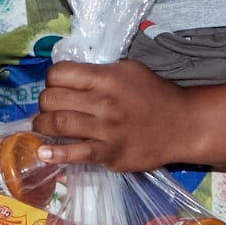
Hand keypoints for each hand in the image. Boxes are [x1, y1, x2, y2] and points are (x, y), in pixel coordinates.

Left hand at [32, 59, 193, 171]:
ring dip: (42, 126)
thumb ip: (98, 71)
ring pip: (57, 124)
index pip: (58, 74)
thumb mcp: (128, 70)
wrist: (183, 125)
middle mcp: (103, 102)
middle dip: (44, 103)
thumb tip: (68, 77)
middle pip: (51, 99)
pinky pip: (75, 154)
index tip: (57, 87)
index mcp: (105, 77)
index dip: (52, 80)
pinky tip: (44, 154)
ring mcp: (105, 129)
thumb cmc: (154, 94)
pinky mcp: (109, 153)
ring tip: (42, 127)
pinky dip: (55, 154)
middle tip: (49, 108)